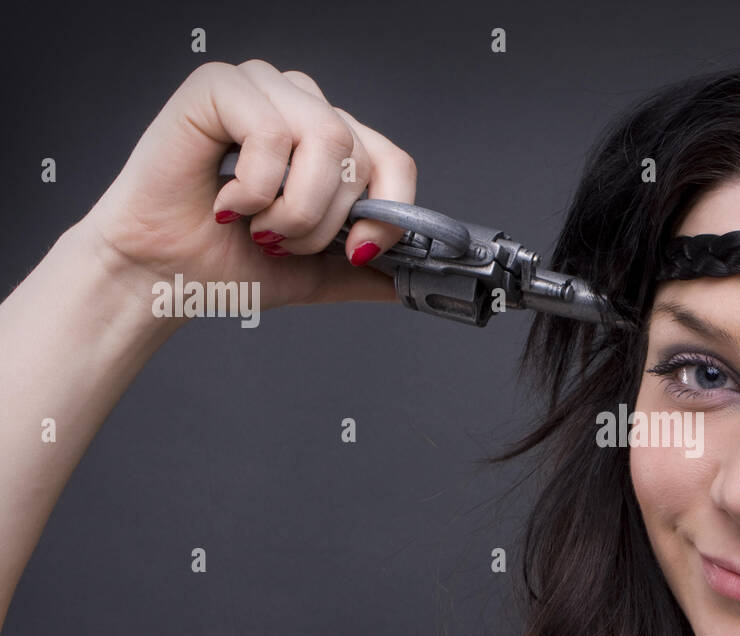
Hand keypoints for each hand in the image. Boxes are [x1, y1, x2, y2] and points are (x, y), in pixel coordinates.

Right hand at [79, 59, 416, 324]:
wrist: (160, 276)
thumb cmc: (224, 262)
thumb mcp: (316, 272)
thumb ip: (366, 270)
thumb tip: (412, 279)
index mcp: (327, 139)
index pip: (392, 159)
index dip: (390, 211)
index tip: (359, 251)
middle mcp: (300, 104)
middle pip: (360, 153)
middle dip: (326, 220)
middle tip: (280, 240)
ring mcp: (262, 87)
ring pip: (326, 139)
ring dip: (294, 206)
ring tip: (256, 224)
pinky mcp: (219, 85)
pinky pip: (273, 134)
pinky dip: (254, 187)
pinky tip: (225, 202)